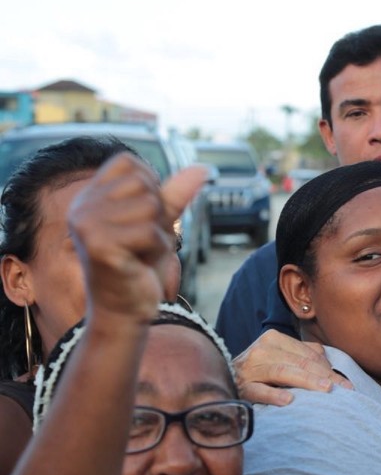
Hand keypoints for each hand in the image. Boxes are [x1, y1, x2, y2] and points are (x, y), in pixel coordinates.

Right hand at [68, 154, 205, 321]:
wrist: (125, 312)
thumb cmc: (141, 266)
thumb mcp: (160, 223)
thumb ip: (175, 193)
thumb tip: (203, 168)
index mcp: (90, 196)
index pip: (129, 162)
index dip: (150, 187)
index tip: (140, 220)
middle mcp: (82, 206)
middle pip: (144, 184)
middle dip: (158, 216)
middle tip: (142, 243)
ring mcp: (86, 225)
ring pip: (151, 208)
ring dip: (158, 235)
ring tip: (140, 253)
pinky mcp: (98, 245)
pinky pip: (151, 232)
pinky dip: (158, 250)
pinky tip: (140, 264)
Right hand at [233, 329, 351, 405]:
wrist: (222, 381)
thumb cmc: (259, 371)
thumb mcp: (279, 357)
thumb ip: (303, 354)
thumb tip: (328, 359)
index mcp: (273, 339)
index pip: (307, 354)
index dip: (329, 368)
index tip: (347, 384)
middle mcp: (261, 349)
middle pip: (299, 362)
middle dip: (325, 376)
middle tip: (344, 389)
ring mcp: (249, 368)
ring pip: (283, 372)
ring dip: (306, 381)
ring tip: (325, 389)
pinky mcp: (241, 388)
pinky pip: (259, 391)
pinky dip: (273, 395)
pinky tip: (288, 401)